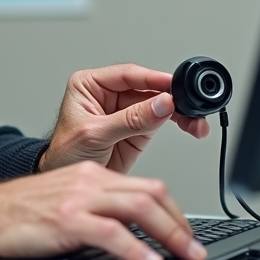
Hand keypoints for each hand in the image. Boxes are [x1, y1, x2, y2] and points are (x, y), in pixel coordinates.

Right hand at [0, 162, 205, 259]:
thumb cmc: (18, 213)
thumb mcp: (66, 202)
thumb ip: (97, 209)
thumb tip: (131, 236)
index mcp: (92, 175)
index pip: (147, 188)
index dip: (174, 212)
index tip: (185, 233)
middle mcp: (90, 181)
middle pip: (151, 194)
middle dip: (180, 223)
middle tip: (194, 247)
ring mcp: (79, 198)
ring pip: (139, 208)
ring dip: (169, 234)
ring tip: (184, 255)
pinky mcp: (67, 219)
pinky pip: (111, 233)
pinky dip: (135, 249)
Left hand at [39, 63, 209, 174]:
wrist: (66, 185)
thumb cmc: (65, 155)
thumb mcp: (94, 135)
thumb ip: (129, 120)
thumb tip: (161, 104)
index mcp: (91, 85)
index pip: (127, 74)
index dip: (152, 78)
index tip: (173, 85)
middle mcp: (110, 94)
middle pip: (149, 87)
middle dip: (172, 97)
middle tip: (189, 107)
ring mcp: (126, 111)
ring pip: (161, 103)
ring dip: (181, 111)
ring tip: (195, 123)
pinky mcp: (138, 127)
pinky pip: (163, 119)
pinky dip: (179, 122)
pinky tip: (190, 126)